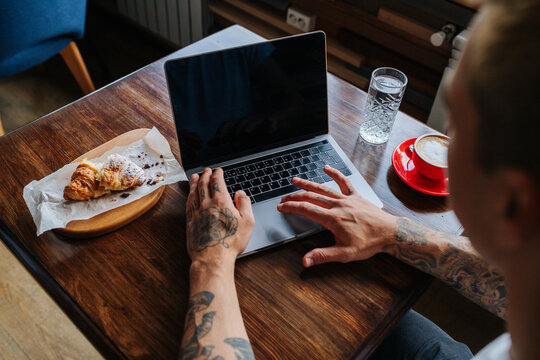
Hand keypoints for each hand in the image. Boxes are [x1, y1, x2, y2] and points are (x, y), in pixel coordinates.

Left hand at [186, 168, 254, 264]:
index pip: (217, 182)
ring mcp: (197, 213)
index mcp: (222, 202)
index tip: (218, 171)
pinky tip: (190, 195)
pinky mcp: (190, 222)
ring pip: (194, 193)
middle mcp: (207, 204)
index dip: (217, 174)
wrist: (213, 258)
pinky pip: (188, 204)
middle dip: (205, 175)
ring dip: (195, 183)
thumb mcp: (247, 222)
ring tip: (195, 177)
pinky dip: (189, 196)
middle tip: (206, 170)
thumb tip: (241, 193)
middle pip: (204, 185)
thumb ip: (245, 204)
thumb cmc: (231, 241)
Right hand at [277, 165, 396, 266]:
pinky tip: (326, 168)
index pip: (306, 210)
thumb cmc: (369, 243)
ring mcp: (347, 199)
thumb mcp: (344, 254)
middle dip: (295, 197)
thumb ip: (323, 256)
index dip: (292, 207)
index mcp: (333, 219)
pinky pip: (344, 182)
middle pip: (311, 197)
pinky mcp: (356, 196)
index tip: (282, 207)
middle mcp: (338, 206)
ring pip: (323, 188)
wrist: (390, 233)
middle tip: (284, 198)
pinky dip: (335, 174)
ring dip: (308, 184)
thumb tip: (305, 261)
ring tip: (295, 180)